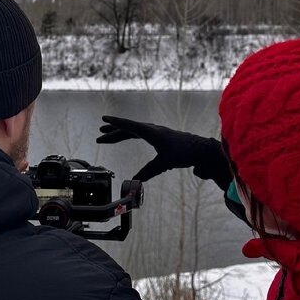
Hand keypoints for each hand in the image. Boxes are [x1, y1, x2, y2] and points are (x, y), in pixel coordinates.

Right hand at [96, 115, 232, 188]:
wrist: (200, 149)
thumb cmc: (184, 153)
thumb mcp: (165, 163)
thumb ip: (149, 172)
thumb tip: (135, 181)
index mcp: (152, 132)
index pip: (129, 126)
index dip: (115, 123)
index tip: (103, 119)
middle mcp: (152, 129)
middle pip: (128, 129)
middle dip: (113, 132)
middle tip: (99, 135)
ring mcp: (156, 132)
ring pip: (133, 131)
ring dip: (119, 134)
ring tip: (107, 137)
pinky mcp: (159, 137)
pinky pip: (139, 133)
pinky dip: (129, 135)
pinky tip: (126, 137)